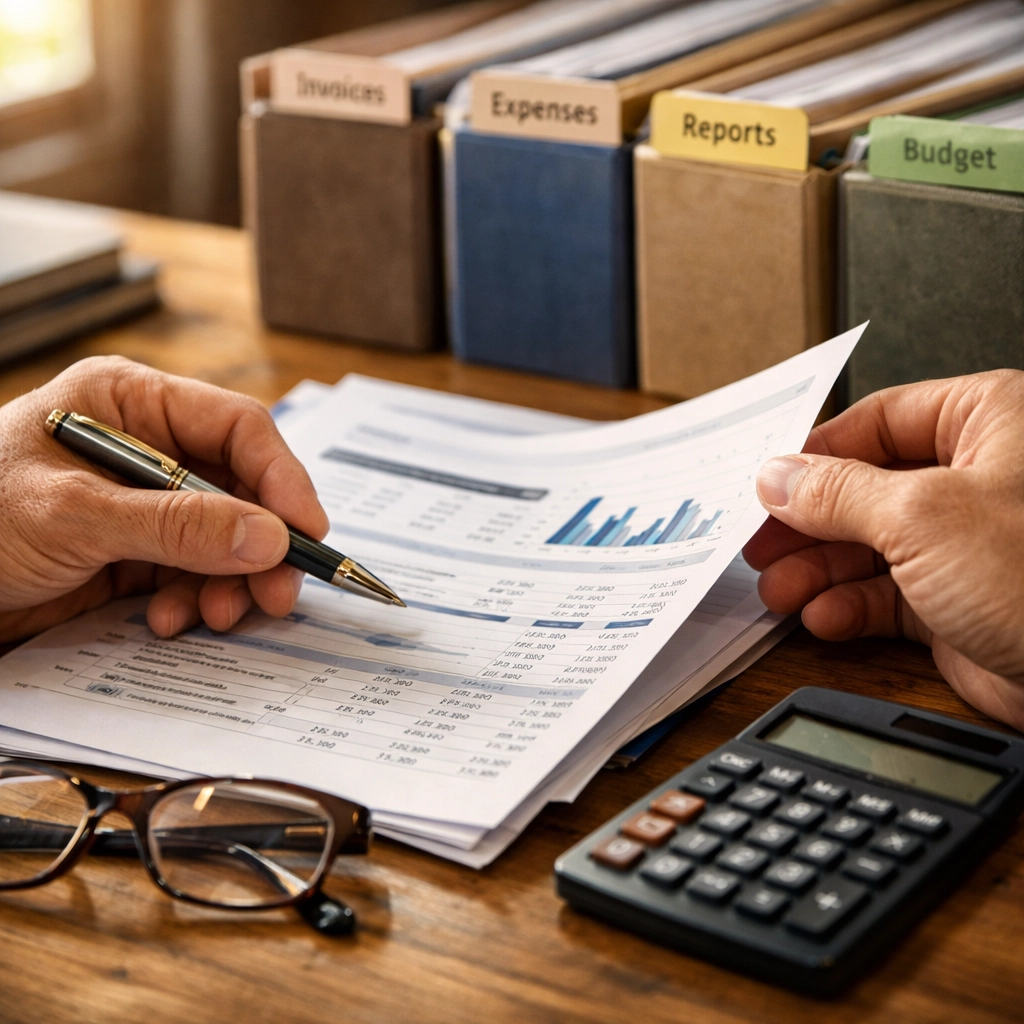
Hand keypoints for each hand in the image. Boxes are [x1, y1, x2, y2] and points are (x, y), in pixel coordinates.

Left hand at [0, 356, 328, 641]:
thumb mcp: (73, 514)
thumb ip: (177, 525)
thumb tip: (272, 537)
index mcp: (133, 403)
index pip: (238, 428)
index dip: (281, 478)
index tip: (306, 532)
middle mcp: (150, 450)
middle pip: (243, 490)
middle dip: (261, 545)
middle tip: (274, 592)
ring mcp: (145, 506)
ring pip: (227, 539)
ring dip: (231, 581)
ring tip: (217, 615)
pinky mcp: (136, 555)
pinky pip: (196, 575)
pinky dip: (196, 600)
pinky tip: (171, 620)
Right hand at [743, 370, 1023, 730]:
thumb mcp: (922, 514)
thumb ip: (837, 492)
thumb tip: (779, 478)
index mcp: (987, 424)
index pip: (877, 422)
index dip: (814, 454)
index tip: (766, 485)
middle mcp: (975, 480)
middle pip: (862, 489)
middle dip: (807, 524)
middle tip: (761, 545)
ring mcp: (965, 544)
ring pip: (866, 547)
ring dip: (817, 572)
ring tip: (781, 591)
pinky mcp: (958, 602)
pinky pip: (885, 596)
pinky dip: (848, 608)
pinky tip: (825, 618)